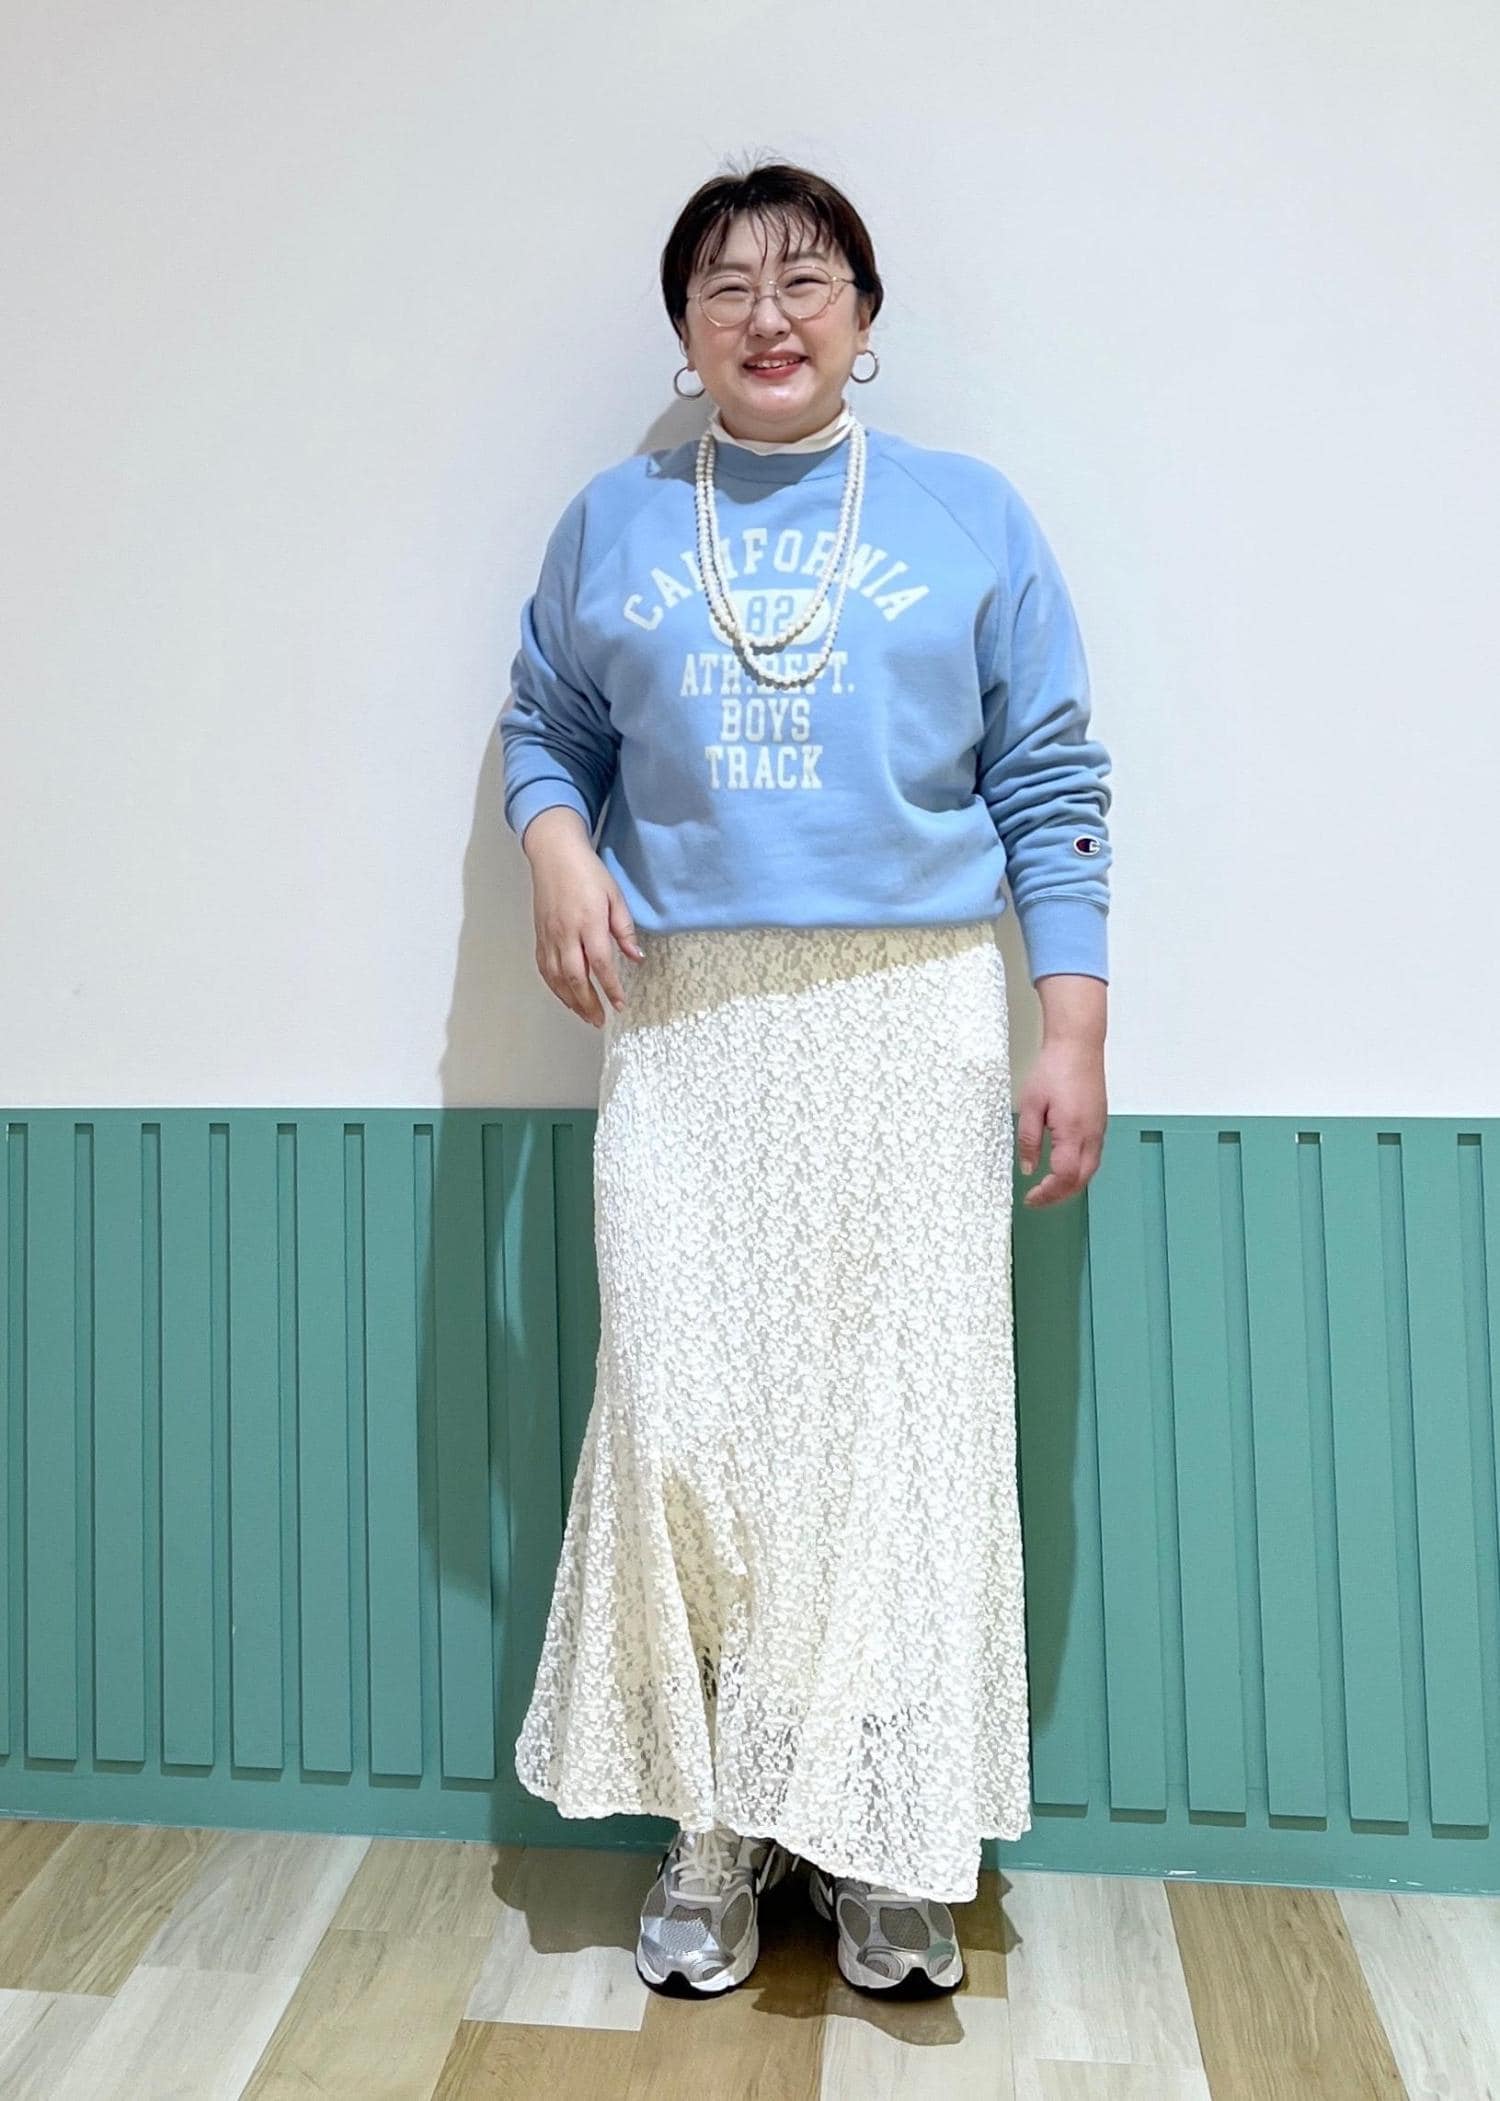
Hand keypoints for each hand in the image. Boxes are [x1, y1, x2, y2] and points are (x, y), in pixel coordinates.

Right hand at [522, 808, 642, 1026]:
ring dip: (571, 1000)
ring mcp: (549, 936)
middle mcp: (565, 933)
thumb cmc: (588, 873)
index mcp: (588, 922)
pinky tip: (566, 997)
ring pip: (557, 977)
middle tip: (600, 1021)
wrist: (554, 855)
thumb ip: (624, 929)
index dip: (610, 987)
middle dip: (588, 1003)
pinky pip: (545, 969)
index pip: (600, 963)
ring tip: (585, 1016)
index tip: (620, 1005)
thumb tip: (636, 957)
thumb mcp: (614, 896)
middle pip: (575, 977)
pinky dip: (555, 987)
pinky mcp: (539, 936)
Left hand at [1016, 1037, 1106, 1207]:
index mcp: (1073, 1132)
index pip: (1065, 1177)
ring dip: (1070, 1185)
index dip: (1048, 1194)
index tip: (1031, 1198)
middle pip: (1081, 1180)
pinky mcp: (1100, 1123)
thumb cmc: (1054, 1069)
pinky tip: (1063, 1168)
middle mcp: (1091, 1135)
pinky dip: (1079, 1170)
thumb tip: (1028, 1168)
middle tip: (1038, 1200)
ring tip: (1048, 1189)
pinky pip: (1093, 1156)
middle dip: (1059, 1196)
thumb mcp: (1030, 1105)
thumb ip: (1028, 1140)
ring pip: (1090, 1170)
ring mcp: (1099, 1130)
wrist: (1078, 1046)